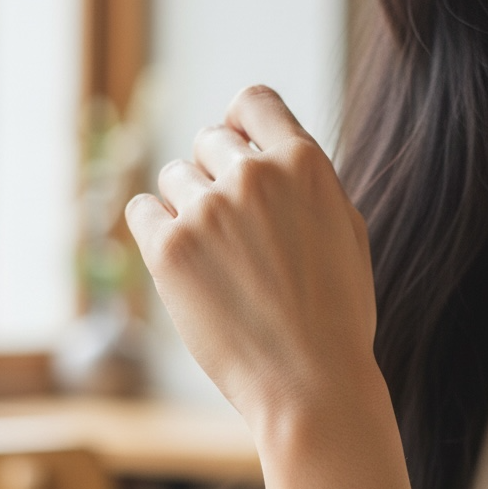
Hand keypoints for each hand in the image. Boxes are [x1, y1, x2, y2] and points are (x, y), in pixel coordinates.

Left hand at [126, 85, 378, 432]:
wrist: (312, 386)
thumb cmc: (336, 318)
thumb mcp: (346, 231)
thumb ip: (305, 182)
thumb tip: (263, 150)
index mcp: (305, 164)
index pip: (252, 102)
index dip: (241, 126)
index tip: (238, 155)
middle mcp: (255, 176)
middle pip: (209, 140)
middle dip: (215, 176)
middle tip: (233, 234)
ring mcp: (209, 210)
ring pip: (173, 178)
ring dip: (187, 208)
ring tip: (217, 262)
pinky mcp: (170, 248)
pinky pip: (141, 211)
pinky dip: (155, 232)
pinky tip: (183, 266)